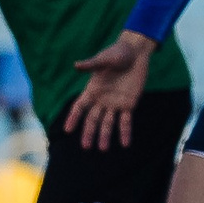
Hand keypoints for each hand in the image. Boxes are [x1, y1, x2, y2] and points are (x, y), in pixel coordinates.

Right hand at [67, 31, 154, 149]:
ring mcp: (115, 104)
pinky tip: (125, 144)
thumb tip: (76, 65)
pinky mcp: (128, 105)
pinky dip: (125, 132)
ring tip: (102, 149)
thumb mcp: (104, 59)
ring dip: (105, 136)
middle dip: (88, 133)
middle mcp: (101, 100)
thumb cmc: (117, 53)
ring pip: (107, 123)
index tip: (67, 130)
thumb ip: (92, 65)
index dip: (73, 118)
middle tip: (86, 147)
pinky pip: (126, 121)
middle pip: (92, 119)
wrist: (135, 53)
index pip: (79, 107)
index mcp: (92, 90)